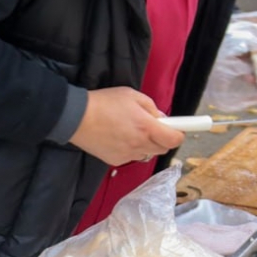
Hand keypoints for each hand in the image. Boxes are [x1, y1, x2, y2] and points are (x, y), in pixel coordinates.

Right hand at [68, 87, 183, 166]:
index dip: (179, 134)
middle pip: (163, 149)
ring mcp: (127, 155)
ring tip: (132, 130)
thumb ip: (152, 108)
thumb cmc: (105, 102)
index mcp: (147, 127)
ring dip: (147, 144)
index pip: (174, 140)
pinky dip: (131, 148)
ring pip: (147, 153)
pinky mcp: (115, 160)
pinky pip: (131, 156)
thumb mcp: (133, 96)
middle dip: (163, 138)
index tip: (178, 128)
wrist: (77, 117)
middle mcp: (139, 145)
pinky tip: (119, 137)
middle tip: (153, 126)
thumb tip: (162, 119)